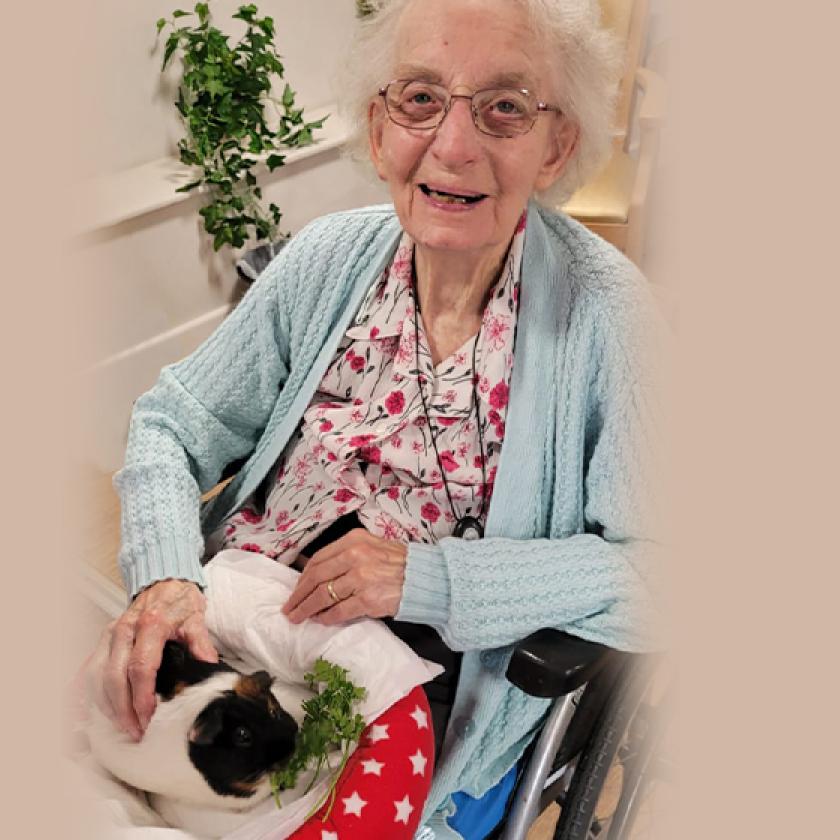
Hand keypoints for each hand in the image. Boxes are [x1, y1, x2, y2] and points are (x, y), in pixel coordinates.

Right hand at [85, 579, 217, 740]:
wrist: (165, 579)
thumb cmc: (180, 599)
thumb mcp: (196, 619)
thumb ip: (202, 644)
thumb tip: (210, 667)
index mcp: (150, 625)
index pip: (140, 667)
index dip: (142, 696)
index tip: (148, 717)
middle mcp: (124, 629)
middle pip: (114, 677)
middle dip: (123, 709)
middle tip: (136, 730)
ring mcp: (110, 635)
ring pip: (97, 677)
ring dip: (107, 705)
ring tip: (124, 725)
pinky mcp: (104, 640)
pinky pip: (89, 670)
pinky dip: (90, 692)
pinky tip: (96, 711)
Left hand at [282, 529, 406, 624]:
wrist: (424, 577)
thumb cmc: (397, 563)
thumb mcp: (370, 546)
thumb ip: (344, 554)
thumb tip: (313, 569)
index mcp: (353, 540)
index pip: (318, 559)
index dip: (302, 577)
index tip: (295, 589)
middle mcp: (355, 556)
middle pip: (316, 578)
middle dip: (298, 595)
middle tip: (289, 608)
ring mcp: (361, 578)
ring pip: (323, 596)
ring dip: (307, 609)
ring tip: (298, 617)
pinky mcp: (368, 599)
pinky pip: (339, 611)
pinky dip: (327, 617)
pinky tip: (321, 620)